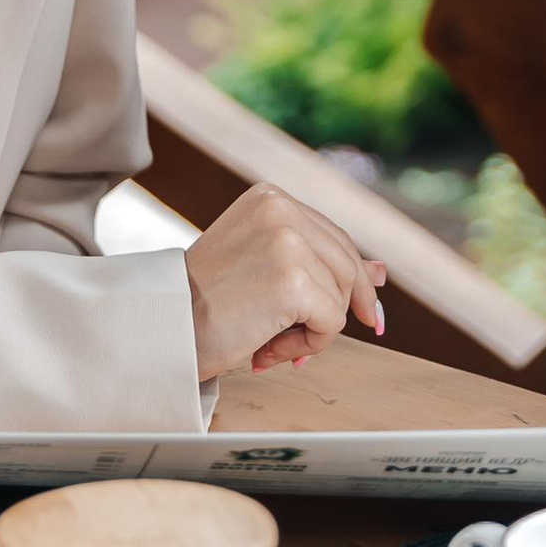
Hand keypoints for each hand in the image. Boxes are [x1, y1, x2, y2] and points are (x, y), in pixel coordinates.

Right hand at [185, 183, 387, 380]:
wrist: (164, 329)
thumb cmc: (204, 304)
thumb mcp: (266, 271)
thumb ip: (321, 265)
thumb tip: (381, 272)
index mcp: (271, 198)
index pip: (335, 240)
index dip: (347, 283)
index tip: (360, 316)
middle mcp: (281, 209)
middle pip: (347, 267)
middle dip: (333, 311)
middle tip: (297, 342)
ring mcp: (289, 241)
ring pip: (343, 296)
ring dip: (314, 331)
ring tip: (271, 342)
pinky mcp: (293, 280)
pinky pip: (331, 322)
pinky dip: (308, 346)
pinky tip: (268, 349)